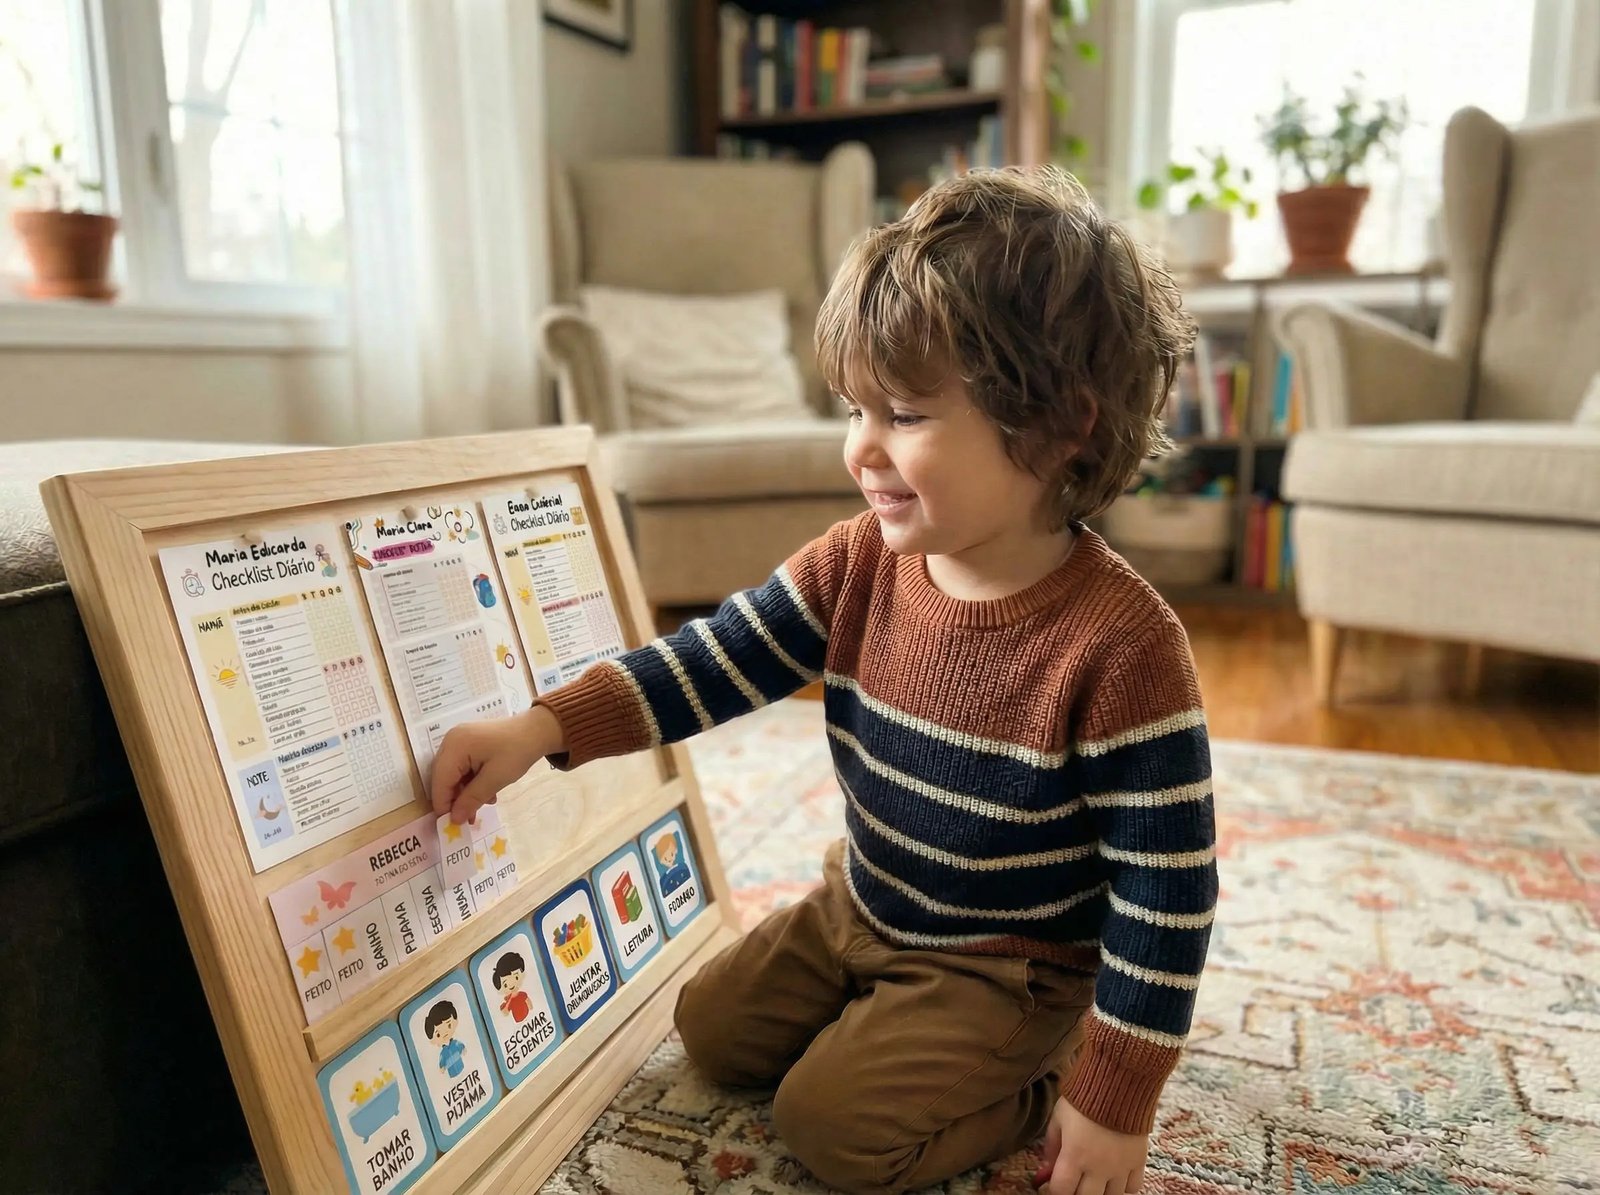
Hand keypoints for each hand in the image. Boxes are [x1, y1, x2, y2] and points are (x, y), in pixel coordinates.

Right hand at [430, 706, 564, 823]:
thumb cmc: (517, 752)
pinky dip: (471, 782)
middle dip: (455, 800)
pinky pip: (462, 767)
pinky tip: (486, 793)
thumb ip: (472, 798)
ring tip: (481, 807)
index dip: (443, 804)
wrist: (537, 730)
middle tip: (467, 820)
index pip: (440, 780)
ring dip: (465, 792)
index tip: (450, 826)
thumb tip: (454, 819)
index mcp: (454, 745)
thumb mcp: (495, 779)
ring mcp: (458, 740)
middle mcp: (450, 741)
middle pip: (444, 777)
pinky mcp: (467, 743)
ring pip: (453, 774)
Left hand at [1034, 1096, 1147, 1194]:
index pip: (1061, 1191)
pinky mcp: (1139, 1162)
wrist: (1119, 1081)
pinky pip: (1133, 1188)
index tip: (1057, 1182)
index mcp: (1074, 1156)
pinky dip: (1123, 1186)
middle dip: (1077, 1191)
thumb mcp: (1059, 1118)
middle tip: (1076, 1179)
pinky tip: (1116, 1174)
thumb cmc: (1083, 1098)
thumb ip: (1051, 1148)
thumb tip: (1045, 1172)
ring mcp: (1121, 1167)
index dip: (1056, 1189)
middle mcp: (1098, 1167)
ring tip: (1095, 1177)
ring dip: (1101, 1190)